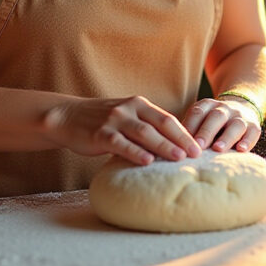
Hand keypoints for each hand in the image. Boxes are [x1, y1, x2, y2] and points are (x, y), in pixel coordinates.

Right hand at [42, 95, 201, 165]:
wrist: (67, 117)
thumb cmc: (101, 121)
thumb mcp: (126, 116)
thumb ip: (145, 126)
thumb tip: (172, 146)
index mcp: (138, 104)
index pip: (167, 119)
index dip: (184, 132)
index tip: (198, 146)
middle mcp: (129, 109)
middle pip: (160, 125)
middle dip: (180, 140)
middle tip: (195, 154)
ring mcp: (114, 121)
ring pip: (144, 133)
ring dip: (163, 146)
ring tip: (178, 158)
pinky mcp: (100, 134)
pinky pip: (121, 144)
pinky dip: (135, 152)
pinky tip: (147, 161)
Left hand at [181, 96, 261, 153]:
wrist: (241, 108)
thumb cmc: (211, 124)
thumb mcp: (199, 121)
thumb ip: (188, 132)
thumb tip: (170, 149)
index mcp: (207, 106)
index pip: (198, 112)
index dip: (190, 126)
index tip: (182, 141)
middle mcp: (224, 109)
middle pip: (216, 117)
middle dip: (206, 132)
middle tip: (198, 146)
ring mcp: (240, 116)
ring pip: (235, 124)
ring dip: (226, 137)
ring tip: (218, 149)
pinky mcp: (254, 126)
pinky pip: (253, 132)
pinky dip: (248, 141)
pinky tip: (241, 150)